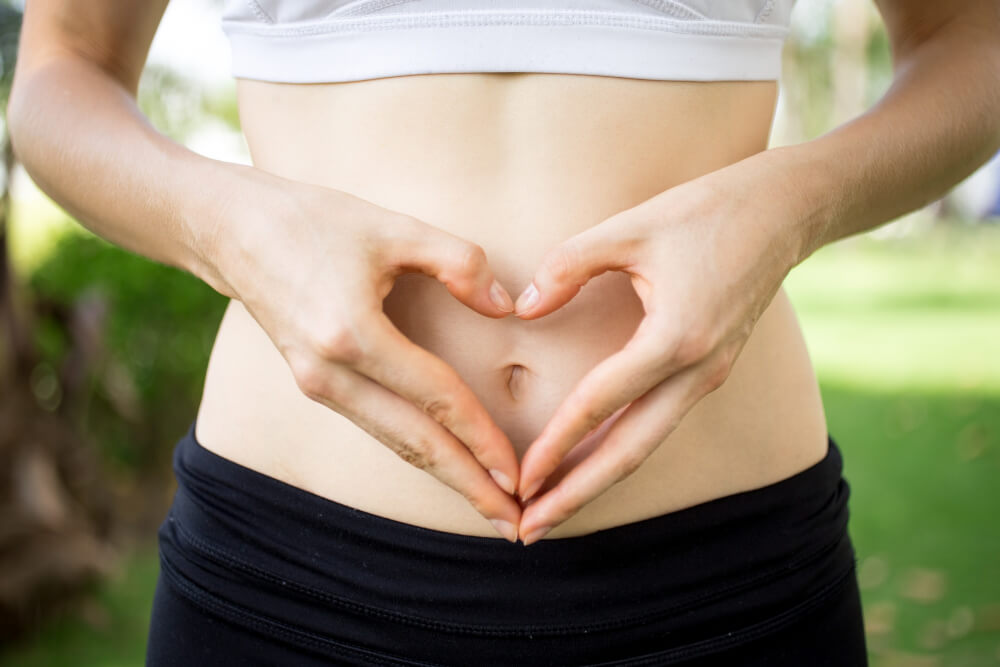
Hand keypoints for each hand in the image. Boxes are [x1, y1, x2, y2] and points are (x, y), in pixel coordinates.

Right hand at [208, 169, 522, 541]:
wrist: (229, 229)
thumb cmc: (313, 220)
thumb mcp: (393, 227)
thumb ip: (458, 262)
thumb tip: (507, 308)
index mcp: (351, 334)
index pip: (434, 398)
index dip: (482, 438)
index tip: (520, 474)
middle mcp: (329, 373)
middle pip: (414, 444)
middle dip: (469, 486)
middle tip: (516, 526)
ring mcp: (317, 384)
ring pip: (394, 443)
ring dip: (446, 476)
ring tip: (490, 506)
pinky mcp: (314, 384)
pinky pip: (376, 425)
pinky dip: (417, 450)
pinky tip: (447, 463)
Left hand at [511, 157, 803, 544]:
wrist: (783, 211)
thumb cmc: (706, 212)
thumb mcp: (630, 227)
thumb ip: (569, 266)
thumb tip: (524, 308)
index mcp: (676, 337)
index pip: (601, 402)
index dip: (556, 444)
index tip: (519, 480)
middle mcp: (697, 370)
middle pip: (629, 452)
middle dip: (577, 494)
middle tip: (529, 531)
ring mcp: (709, 376)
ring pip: (646, 444)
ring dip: (598, 481)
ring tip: (553, 510)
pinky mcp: (710, 371)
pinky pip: (659, 423)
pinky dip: (621, 450)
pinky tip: (590, 463)